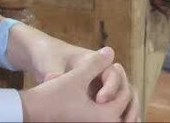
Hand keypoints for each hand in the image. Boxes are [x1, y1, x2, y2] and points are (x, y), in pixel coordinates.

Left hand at [9, 25, 135, 115]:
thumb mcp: (52, 63)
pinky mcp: (98, 95)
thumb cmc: (48, 56)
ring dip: (127, 111)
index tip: (100, 100)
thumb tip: (52, 78)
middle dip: (125, 103)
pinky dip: (120, 115)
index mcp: (94, 60)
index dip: (110, 88)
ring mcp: (102, 83)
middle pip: (124, 87)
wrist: (41, 54)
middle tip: (121, 119)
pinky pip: (114, 106)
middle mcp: (102, 71)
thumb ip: (57, 72)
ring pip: (123, 98)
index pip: (113, 74)